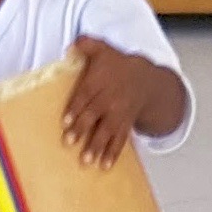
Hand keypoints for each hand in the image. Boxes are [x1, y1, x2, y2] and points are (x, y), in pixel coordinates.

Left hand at [60, 36, 147, 167]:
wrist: (145, 79)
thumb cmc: (117, 65)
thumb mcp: (103, 49)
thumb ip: (87, 44)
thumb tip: (71, 44)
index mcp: (100, 81)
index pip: (85, 95)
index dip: (75, 108)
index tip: (65, 121)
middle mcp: (109, 99)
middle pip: (93, 115)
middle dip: (82, 129)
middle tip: (69, 142)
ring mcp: (118, 114)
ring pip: (106, 131)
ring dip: (96, 146)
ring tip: (87, 160)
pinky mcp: (125, 125)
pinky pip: (120, 140)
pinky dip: (112, 154)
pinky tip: (104, 166)